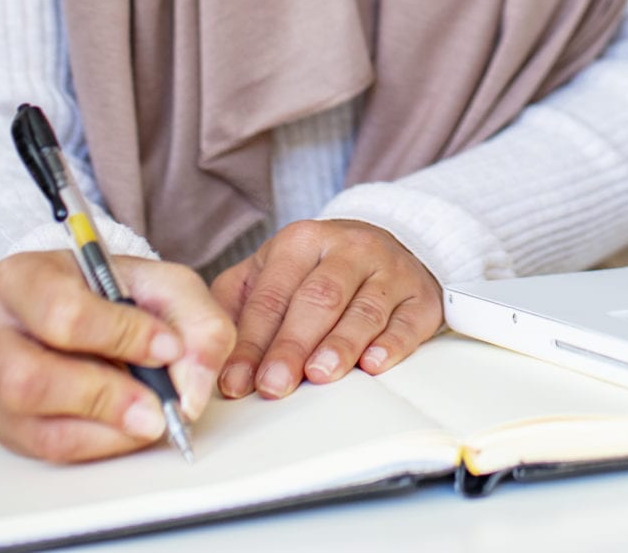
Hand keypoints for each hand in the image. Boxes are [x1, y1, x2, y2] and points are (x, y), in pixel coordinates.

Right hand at [0, 250, 234, 462]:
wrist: (77, 306)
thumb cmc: (113, 293)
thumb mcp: (163, 286)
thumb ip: (196, 324)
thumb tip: (192, 390)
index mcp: (21, 277)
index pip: (62, 312)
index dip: (120, 335)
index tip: (168, 348)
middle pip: (28, 377)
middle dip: (103, 395)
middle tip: (157, 407)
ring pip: (29, 419)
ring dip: (100, 426)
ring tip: (147, 420)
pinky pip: (39, 446)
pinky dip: (93, 443)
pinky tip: (124, 428)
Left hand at [210, 220, 443, 398]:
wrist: (384, 245)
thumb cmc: (315, 271)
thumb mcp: (270, 271)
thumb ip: (236, 303)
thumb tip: (206, 349)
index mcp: (301, 241)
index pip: (272, 295)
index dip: (251, 341)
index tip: (235, 382)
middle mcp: (349, 248)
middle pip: (318, 299)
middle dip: (292, 345)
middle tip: (274, 385)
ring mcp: (389, 270)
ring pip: (364, 308)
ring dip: (341, 345)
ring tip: (320, 375)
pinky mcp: (421, 295)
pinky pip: (408, 320)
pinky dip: (392, 344)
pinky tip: (373, 364)